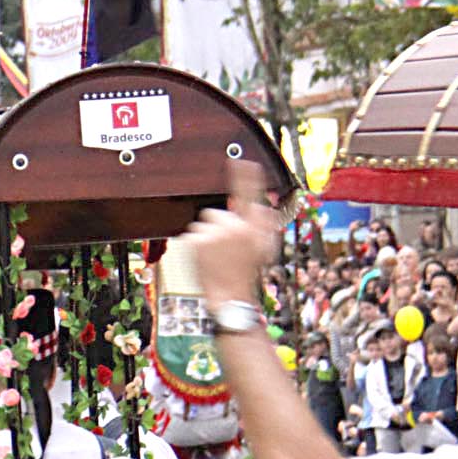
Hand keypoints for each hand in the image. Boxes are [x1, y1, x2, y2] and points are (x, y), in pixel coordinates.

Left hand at [182, 161, 279, 307]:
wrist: (230, 296)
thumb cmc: (247, 274)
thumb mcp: (264, 249)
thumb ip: (264, 225)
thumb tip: (261, 206)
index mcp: (251, 225)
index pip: (248, 194)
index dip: (245, 176)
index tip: (241, 162)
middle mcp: (233, 225)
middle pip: (217, 213)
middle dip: (219, 226)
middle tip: (224, 248)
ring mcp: (213, 232)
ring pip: (204, 224)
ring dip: (207, 236)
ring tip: (216, 256)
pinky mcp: (196, 240)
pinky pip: (193, 234)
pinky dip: (196, 246)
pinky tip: (205, 260)